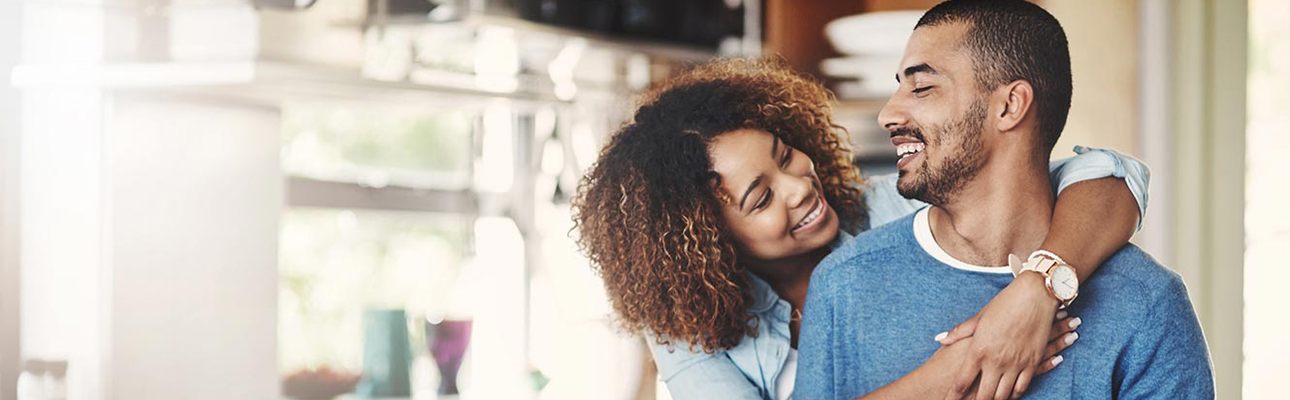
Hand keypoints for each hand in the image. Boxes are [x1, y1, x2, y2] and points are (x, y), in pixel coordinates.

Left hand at [932, 316, 1079, 399]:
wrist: (1034, 295)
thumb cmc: (1004, 304)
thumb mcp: (979, 318)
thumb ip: (959, 332)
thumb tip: (940, 339)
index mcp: (978, 350)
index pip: (962, 382)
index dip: (953, 397)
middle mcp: (996, 360)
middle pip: (983, 395)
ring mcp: (1015, 363)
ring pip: (1003, 394)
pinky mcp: (1033, 361)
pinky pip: (1023, 386)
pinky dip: (1015, 393)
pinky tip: (1009, 394)